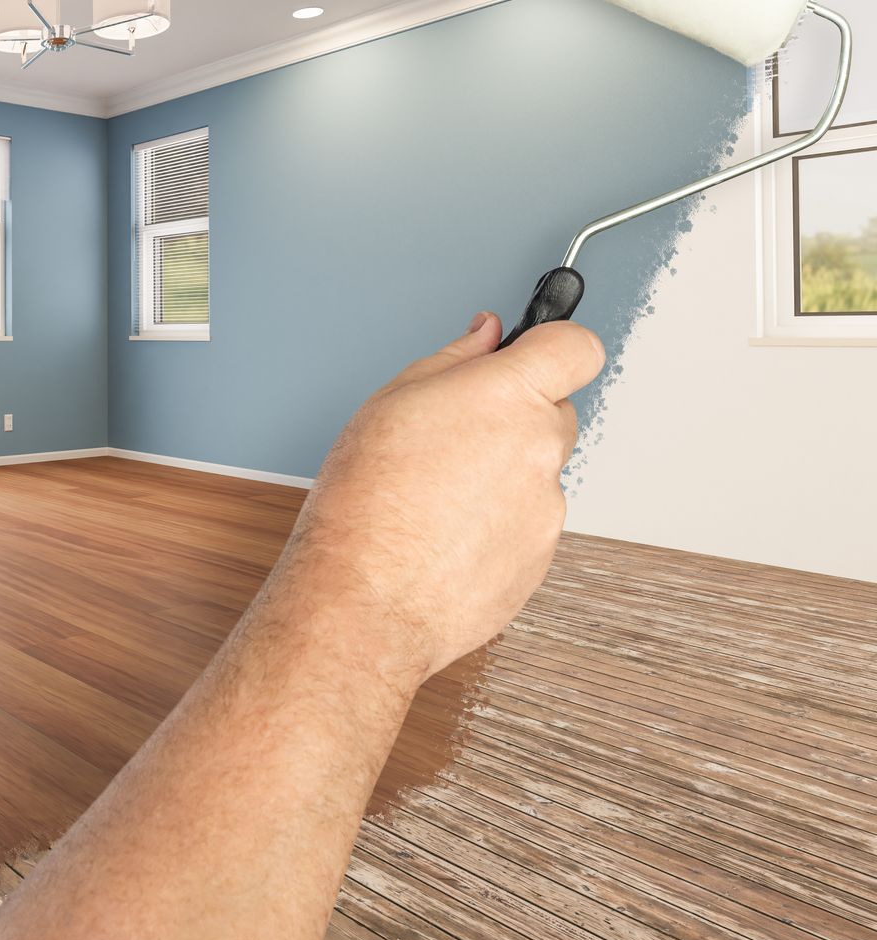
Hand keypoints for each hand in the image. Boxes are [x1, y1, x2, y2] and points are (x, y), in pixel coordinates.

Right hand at [268, 312, 604, 687]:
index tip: (536, 352)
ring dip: (499, 477)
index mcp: (508, 398)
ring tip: (433, 499)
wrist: (365, 601)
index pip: (575, 349)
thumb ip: (453, 361)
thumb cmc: (364, 503)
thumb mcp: (391, 403)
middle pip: (554, 414)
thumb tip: (487, 338)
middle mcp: (540, 451)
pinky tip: (441, 536)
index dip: (557, 346)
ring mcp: (546, 510)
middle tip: (453, 437)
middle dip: (514, 418)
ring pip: (535, 474)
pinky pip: (525, 525)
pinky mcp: (540, 559)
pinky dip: (493, 526)